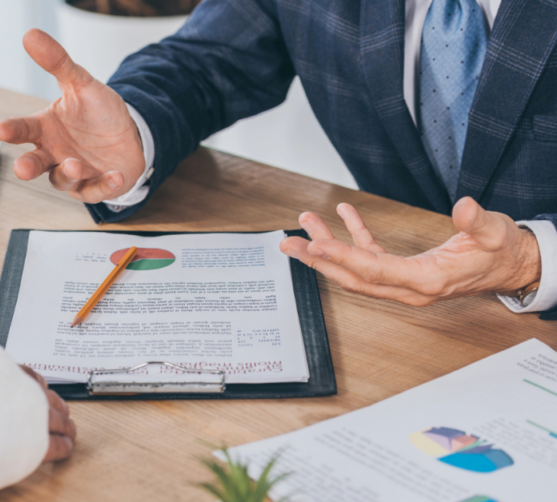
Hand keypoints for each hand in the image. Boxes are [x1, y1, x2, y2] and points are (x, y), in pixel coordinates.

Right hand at [0, 29, 145, 202]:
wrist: (129, 133)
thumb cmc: (97, 112)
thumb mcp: (81, 83)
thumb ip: (57, 62)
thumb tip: (30, 34)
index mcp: (45, 129)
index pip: (24, 130)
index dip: (12, 130)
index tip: (1, 130)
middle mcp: (54, 153)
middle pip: (34, 163)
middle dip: (27, 167)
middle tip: (22, 169)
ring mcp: (72, 173)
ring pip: (62, 180)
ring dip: (68, 173)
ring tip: (76, 164)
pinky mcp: (94, 186)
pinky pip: (95, 190)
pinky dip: (103, 185)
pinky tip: (113, 175)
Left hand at [20, 366, 76, 461]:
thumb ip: (11, 460)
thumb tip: (17, 460)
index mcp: (31, 441)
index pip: (55, 447)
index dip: (63, 448)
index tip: (66, 447)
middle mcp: (34, 413)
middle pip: (58, 422)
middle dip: (66, 427)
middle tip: (70, 431)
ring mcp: (26, 390)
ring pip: (51, 399)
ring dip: (59, 406)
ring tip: (63, 411)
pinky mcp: (14, 372)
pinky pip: (35, 378)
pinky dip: (41, 384)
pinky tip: (42, 387)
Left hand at [280, 197, 541, 305]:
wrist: (512, 266)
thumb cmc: (503, 251)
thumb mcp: (496, 233)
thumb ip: (477, 222)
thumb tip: (463, 207)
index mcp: (426, 280)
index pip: (375, 271)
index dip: (343, 259)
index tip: (316, 247)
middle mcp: (409, 287)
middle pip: (353, 277)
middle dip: (319, 261)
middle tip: (288, 245)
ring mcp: (404, 281)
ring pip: (356, 268)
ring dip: (328, 248)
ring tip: (304, 225)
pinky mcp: (404, 270)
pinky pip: (372, 255)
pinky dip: (354, 236)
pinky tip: (341, 215)